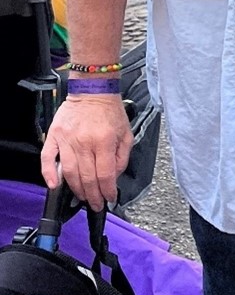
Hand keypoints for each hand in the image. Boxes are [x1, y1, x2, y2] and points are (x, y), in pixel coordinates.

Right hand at [41, 95, 132, 210]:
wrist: (93, 89)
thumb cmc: (110, 110)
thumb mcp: (126, 133)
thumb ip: (122, 157)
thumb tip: (114, 177)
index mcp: (104, 140)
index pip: (105, 175)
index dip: (108, 191)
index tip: (109, 198)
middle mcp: (85, 141)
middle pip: (87, 178)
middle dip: (93, 196)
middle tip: (96, 204)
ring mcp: (67, 139)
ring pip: (69, 173)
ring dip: (76, 190)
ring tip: (82, 197)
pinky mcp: (54, 135)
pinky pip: (47, 158)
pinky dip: (48, 173)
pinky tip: (54, 185)